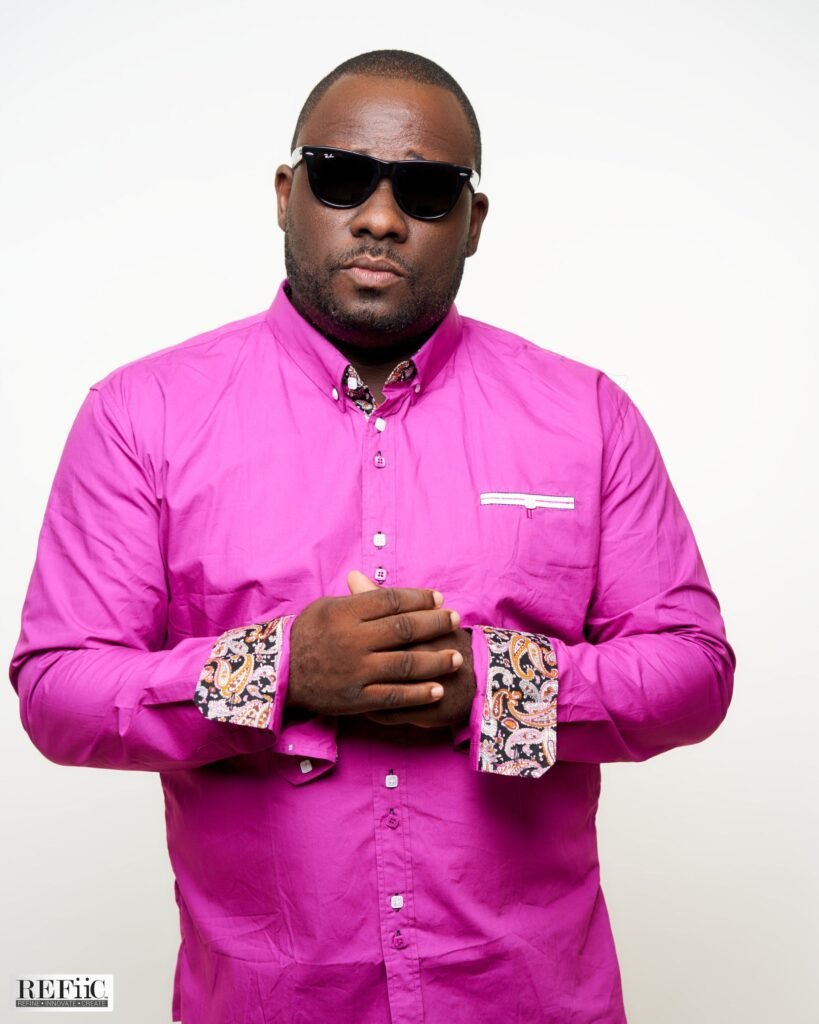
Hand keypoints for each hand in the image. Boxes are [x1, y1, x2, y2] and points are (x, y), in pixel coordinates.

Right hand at [286, 572, 462, 717]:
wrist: (279, 675)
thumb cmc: (305, 635)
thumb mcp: (326, 608)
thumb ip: (355, 598)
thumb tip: (378, 580)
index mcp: (345, 614)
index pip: (391, 601)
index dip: (419, 598)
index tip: (438, 598)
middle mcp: (352, 641)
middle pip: (404, 629)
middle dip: (435, 624)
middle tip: (455, 620)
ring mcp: (356, 672)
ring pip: (405, 664)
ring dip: (435, 660)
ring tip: (456, 656)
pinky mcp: (356, 699)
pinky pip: (394, 696)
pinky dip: (418, 693)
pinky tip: (437, 689)